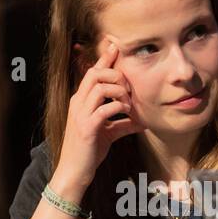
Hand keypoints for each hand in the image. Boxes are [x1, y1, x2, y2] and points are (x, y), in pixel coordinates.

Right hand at [53, 39, 144, 195]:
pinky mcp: (86, 127)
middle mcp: (77, 103)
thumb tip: (143, 120)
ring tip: (128, 103)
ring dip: (119, 91)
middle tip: (129, 89)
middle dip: (116, 74)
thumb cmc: (89, 152)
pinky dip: (119, 108)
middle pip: (95, 73)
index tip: (116, 46)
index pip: (92, 72)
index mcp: (80, 101)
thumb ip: (122, 124)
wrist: (74, 172)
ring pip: (99, 86)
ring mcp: (80, 114)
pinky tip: (127, 114)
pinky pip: (105, 108)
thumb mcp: (108, 134)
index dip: (105, 58)